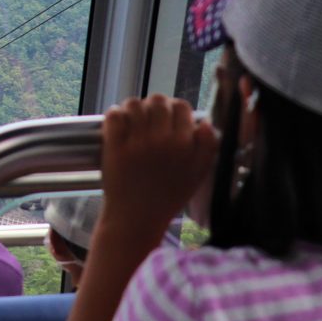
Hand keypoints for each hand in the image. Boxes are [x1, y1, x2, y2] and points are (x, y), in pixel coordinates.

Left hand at [99, 94, 216, 237]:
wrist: (136, 219)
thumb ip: (207, 147)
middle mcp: (161, 140)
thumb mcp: (197, 174)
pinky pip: (114, 115)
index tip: (168, 119)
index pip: (181, 106)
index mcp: (184, 145)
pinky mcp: (114, 147)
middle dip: (153, 106)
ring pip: (134, 104)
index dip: (174, 109)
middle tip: (149, 119)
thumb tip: (205, 123)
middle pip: (157, 100)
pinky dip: (115, 114)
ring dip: (133, 109)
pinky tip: (118, 124)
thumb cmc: (167, 197)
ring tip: (133, 121)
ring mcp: (136, 142)